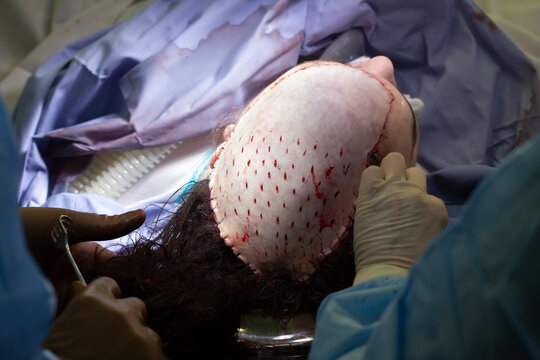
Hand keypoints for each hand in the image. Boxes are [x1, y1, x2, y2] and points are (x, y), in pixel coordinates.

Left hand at [18, 207, 144, 310]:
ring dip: (111, 310)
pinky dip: (88, 321)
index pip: (118, 266)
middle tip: (147, 304)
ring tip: (129, 316)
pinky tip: (102, 322)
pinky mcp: (51, 310)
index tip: (152, 283)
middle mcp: (79, 274)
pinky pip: (75, 317)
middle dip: (128, 295)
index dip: (136, 274)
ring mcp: (66, 294)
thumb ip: (106, 225)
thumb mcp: (69, 224)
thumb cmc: (26, 228)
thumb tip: (142, 215)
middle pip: (111, 288)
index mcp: (87, 253)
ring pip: (96, 305)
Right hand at [44, 277, 166, 359]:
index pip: (109, 285)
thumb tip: (76, 286)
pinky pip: (158, 355)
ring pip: (149, 334)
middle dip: (128, 321)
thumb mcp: (59, 329)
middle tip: (114, 342)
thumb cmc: (54, 356)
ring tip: (120, 357)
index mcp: (91, 301)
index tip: (105, 310)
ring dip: (138, 344)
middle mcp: (119, 311)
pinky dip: (147, 359)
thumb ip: (75, 308)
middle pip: (135, 307)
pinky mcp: (151, 354)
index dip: (108, 299)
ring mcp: (137, 333)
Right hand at [353, 153, 447, 283]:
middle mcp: (394, 187)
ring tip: (412, 209)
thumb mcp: (364, 219)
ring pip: (417, 173)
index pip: (374, 169)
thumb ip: (376, 200)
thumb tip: (387, 195)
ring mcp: (417, 195)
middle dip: (396, 171)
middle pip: (396, 159)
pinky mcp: (437, 207)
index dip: (377, 181)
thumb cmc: (371, 254)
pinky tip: (424, 231)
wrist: (391, 274)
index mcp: (370, 191)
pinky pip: (433, 201)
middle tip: (397, 191)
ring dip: (414, 186)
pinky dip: (429, 212)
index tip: (379, 193)